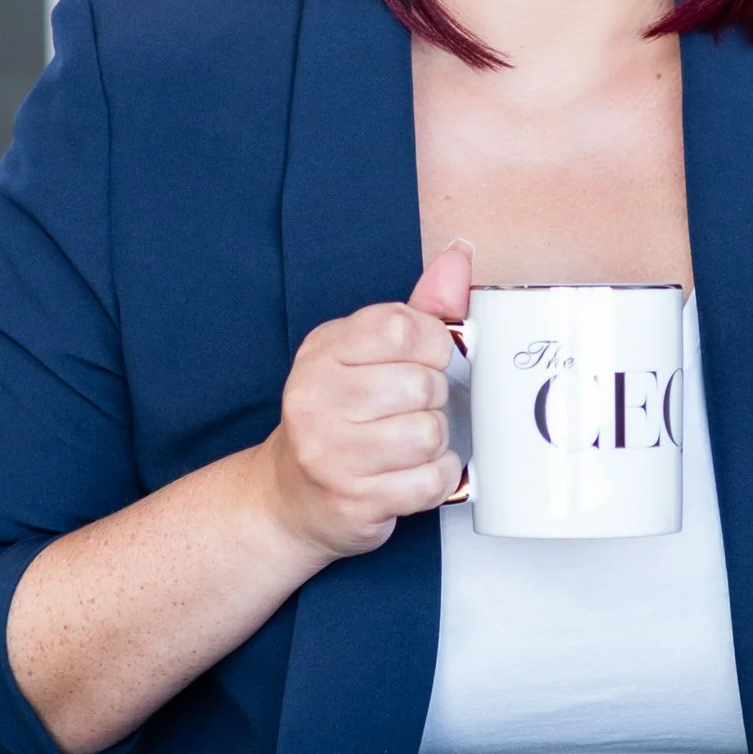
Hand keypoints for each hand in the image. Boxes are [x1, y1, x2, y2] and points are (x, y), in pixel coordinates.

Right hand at [259, 240, 474, 562]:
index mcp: (323, 350)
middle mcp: (316, 398)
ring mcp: (330, 453)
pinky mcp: (352, 499)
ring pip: (429, 435)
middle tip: (411, 411)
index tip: (428, 361)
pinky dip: (436, 479)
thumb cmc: (341, 417)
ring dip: (436, 443)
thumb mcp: (369, 354)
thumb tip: (461, 255)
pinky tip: (412, 474)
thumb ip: (420, 308)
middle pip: (421, 385)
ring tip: (409, 445)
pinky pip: (429, 482)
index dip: (434, 346)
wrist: (291, 496)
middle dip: (434, 401)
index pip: (401, 327)